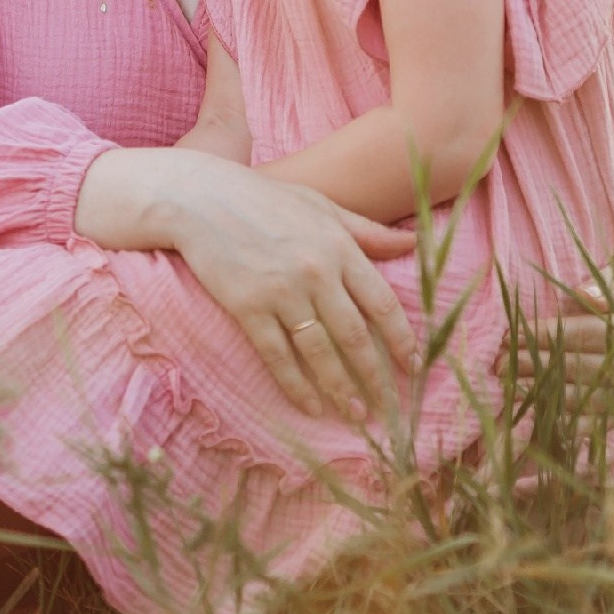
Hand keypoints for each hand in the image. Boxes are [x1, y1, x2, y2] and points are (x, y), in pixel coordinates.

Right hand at [159, 161, 419, 423]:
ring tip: (356, 415)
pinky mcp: (247, 307)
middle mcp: (315, 273)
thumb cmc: (263, 199)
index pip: (382, 303)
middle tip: (390, 408)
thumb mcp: (320, 205)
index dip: (401, 340)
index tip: (413, 367)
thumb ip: (366, 230)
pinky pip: (278, 355)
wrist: (200, 198)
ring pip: (319, 352)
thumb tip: (412, 243)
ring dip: (341, 389)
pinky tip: (311, 407)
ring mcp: (280, 292)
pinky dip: (297, 386)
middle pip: (354, 335)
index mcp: (338, 247)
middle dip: (376, 376)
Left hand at [502, 255, 613, 411]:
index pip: (584, 333)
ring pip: (583, 397)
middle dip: (534, 365)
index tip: (511, 335)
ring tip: (508, 386)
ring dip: (542, 394)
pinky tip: (535, 415)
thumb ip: (605, 282)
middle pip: (579, 367)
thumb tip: (586, 296)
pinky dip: (565, 423)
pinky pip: (595, 422)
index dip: (546, 335)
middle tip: (497, 364)